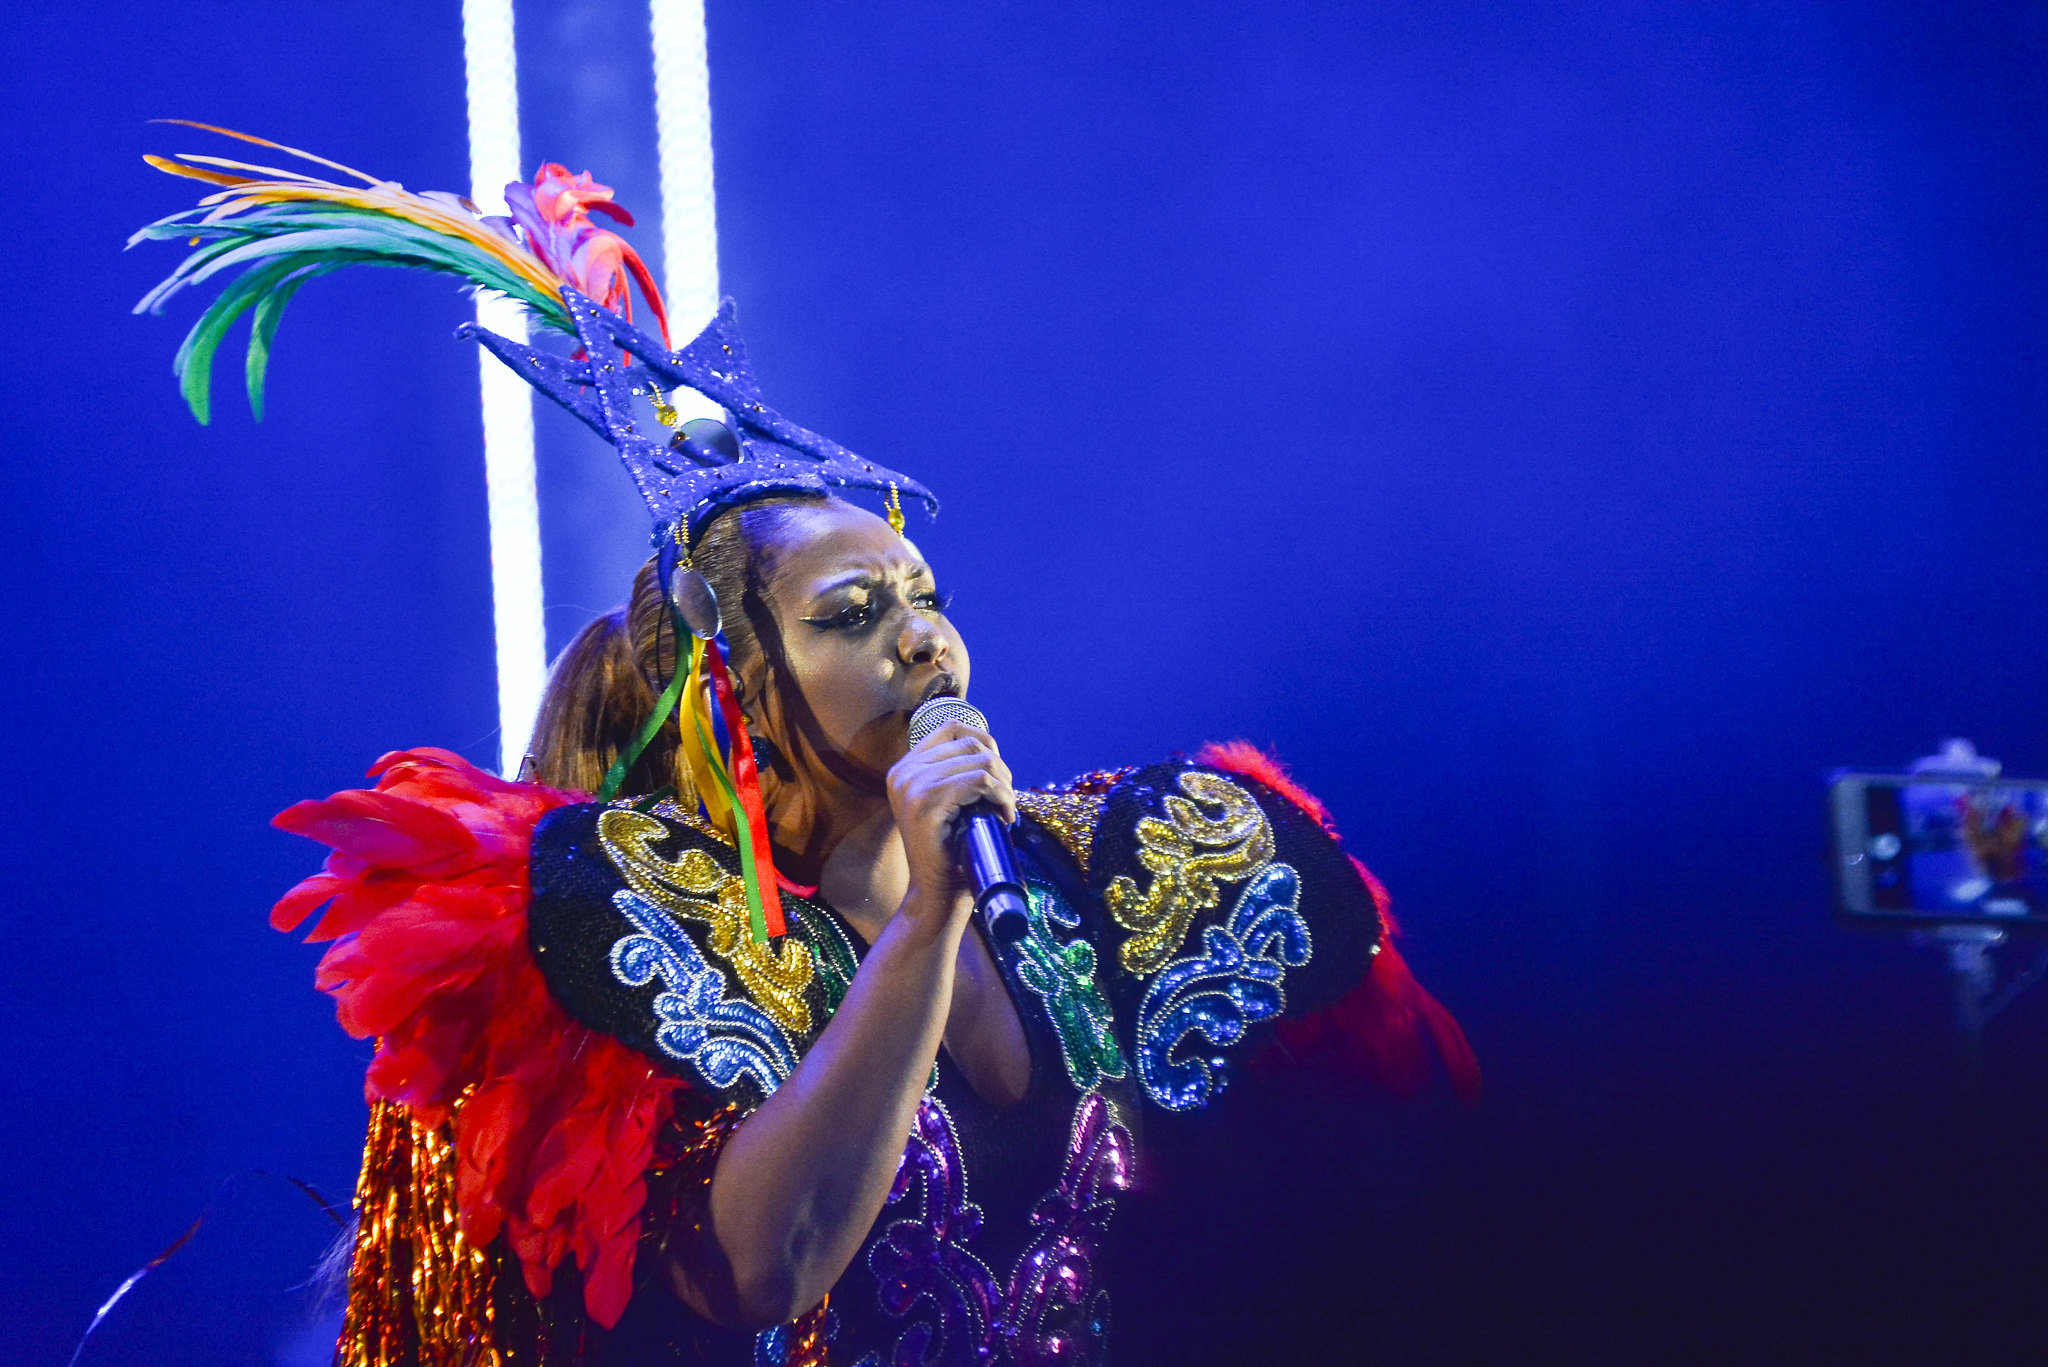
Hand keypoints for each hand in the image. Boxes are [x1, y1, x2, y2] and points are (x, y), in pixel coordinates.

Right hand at [887, 721, 1015, 923]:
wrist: (936, 894)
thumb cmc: (951, 851)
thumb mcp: (949, 803)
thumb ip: (956, 773)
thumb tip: (990, 748)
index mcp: (904, 768)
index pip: (952, 727)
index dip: (984, 742)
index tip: (996, 774)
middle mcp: (902, 772)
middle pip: (971, 742)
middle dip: (1000, 768)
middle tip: (1005, 800)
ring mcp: (911, 786)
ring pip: (980, 761)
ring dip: (1005, 785)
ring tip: (1005, 810)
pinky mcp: (926, 803)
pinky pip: (980, 781)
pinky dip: (1002, 797)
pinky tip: (1005, 817)